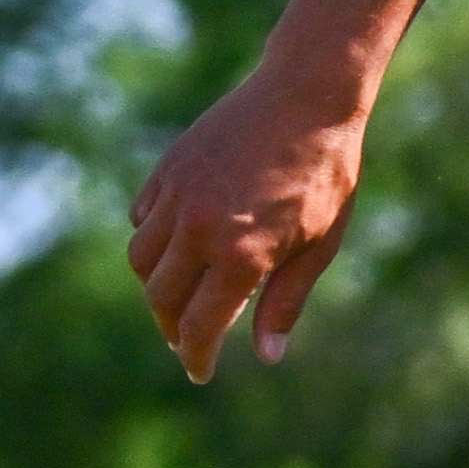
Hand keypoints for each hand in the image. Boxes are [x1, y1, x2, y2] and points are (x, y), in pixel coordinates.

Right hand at [128, 53, 375, 384]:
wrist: (307, 96)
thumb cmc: (326, 174)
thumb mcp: (319, 245)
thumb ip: (286, 301)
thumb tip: (267, 355)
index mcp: (240, 255)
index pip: (199, 326)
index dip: (197, 356)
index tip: (200, 371)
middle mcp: (198, 229)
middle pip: (160, 299)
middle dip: (172, 328)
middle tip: (188, 339)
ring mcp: (178, 196)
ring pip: (142, 260)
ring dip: (156, 287)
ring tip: (180, 295)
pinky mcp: (168, 170)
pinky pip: (144, 219)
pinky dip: (153, 240)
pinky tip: (179, 246)